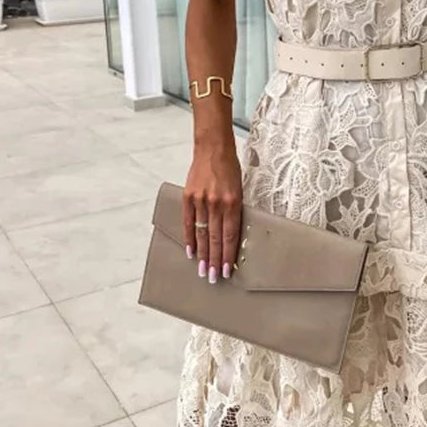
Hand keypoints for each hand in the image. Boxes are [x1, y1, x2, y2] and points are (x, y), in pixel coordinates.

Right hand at [182, 143, 241, 283]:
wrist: (213, 148)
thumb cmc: (230, 169)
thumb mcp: (239, 190)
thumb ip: (234, 211)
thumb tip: (231, 235)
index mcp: (232, 202)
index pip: (230, 235)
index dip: (228, 254)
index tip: (228, 270)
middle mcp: (216, 203)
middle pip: (216, 238)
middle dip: (215, 260)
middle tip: (214, 277)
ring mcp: (200, 200)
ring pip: (202, 233)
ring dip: (202, 254)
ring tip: (203, 270)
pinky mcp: (188, 196)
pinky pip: (187, 222)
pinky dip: (189, 238)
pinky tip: (191, 252)